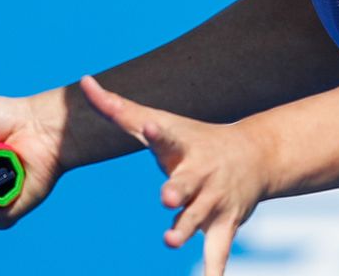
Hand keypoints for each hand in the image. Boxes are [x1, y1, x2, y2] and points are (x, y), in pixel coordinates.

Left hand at [79, 75, 268, 275]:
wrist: (254, 156)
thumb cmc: (193, 139)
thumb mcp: (160, 123)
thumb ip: (119, 109)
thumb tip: (83, 81)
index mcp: (183, 146)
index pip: (168, 136)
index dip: (158, 132)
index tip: (151, 126)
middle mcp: (201, 173)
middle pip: (187, 183)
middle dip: (177, 190)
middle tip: (165, 197)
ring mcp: (214, 201)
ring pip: (199, 217)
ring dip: (186, 228)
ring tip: (170, 240)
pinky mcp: (224, 226)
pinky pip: (218, 252)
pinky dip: (214, 271)